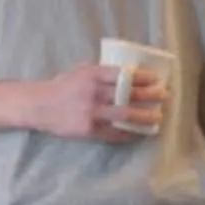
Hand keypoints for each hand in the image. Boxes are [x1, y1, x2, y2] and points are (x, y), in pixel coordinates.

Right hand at [25, 63, 163, 142]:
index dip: (144, 77)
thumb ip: (101, 73)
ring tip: (158, 117)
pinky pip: (115, 132)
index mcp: (92, 75)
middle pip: (129, 94)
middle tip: (165, 95)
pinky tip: (139, 133)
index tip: (157, 79)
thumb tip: (128, 74)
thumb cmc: (62, 86)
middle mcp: (94, 92)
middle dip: (151, 95)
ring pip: (126, 114)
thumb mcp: (80, 72)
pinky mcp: (89, 129)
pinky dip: (129, 133)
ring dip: (145, 116)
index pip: (124, 74)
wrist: (40, 106)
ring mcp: (92, 112)